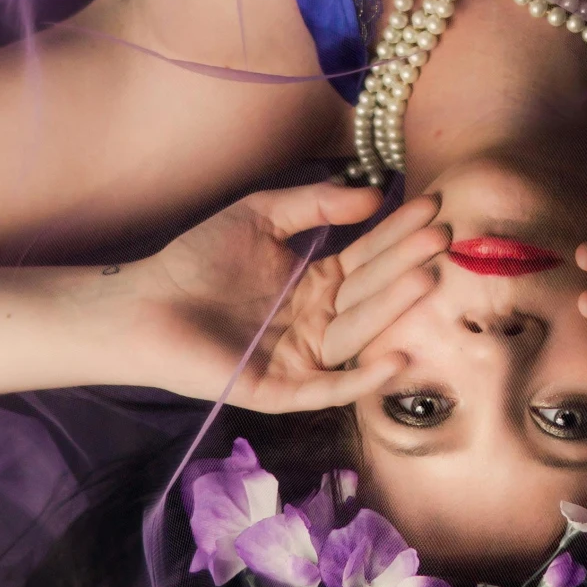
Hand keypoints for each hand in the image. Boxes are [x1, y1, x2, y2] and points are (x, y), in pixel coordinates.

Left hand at [121, 184, 446, 406]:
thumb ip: (313, 205)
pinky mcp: (280, 391)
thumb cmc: (196, 260)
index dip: (398, 235)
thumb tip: (370, 195)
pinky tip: (396, 356)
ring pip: (357, 335)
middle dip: (406, 265)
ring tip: (427, 278)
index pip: (368, 257)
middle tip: (443, 239)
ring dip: (394, 310)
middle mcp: (317, 321)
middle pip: (370, 292)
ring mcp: (302, 358)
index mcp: (315, 283)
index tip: (434, 210)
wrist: (142, 304)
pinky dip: (362, 379)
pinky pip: (328, 388)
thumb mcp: (261, 216)